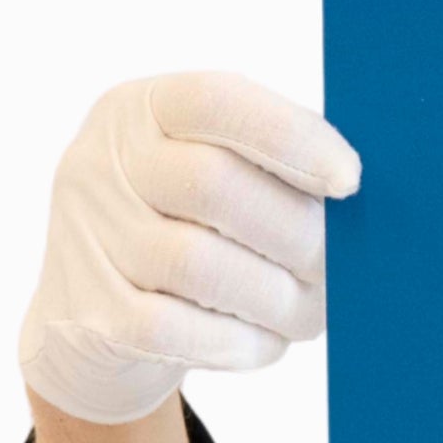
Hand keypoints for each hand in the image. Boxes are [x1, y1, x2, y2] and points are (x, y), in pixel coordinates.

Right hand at [19, 73, 360, 423]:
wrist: (98, 320)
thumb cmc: (191, 233)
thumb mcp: (221, 175)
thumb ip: (276, 170)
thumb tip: (352, 191)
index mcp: (146, 109)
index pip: (216, 102)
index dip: (291, 138)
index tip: (350, 181)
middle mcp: (103, 161)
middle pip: (213, 185)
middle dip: (294, 234)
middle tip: (330, 268)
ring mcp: (90, 236)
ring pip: (198, 265)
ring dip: (273, 296)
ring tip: (303, 311)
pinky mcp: (93, 312)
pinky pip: (177, 329)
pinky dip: (237, 341)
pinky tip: (262, 339)